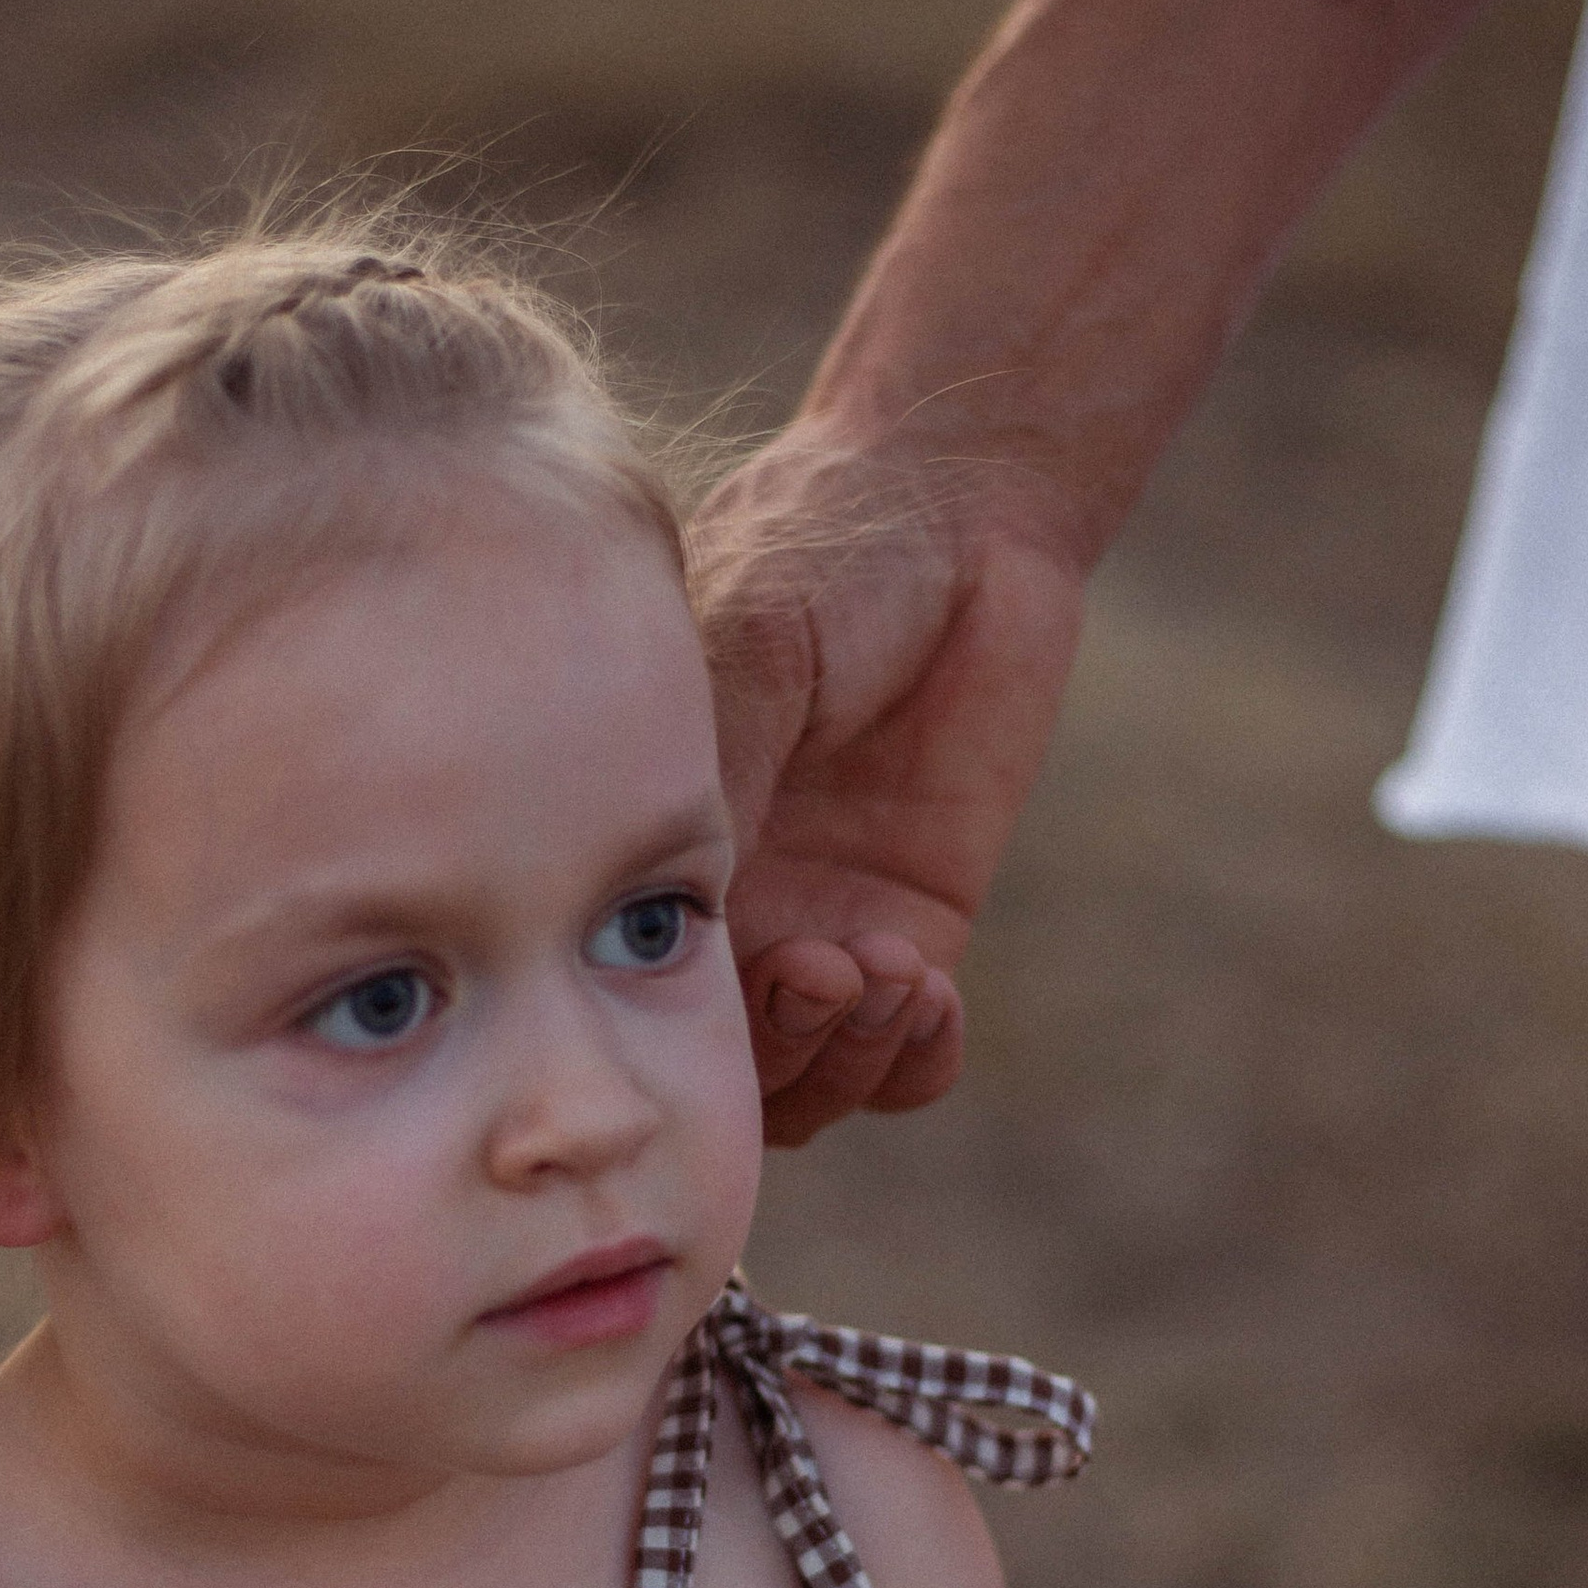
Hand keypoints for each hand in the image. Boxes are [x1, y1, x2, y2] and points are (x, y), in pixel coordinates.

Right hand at [698, 428, 1088, 1146]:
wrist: (961, 507)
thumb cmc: (827, 547)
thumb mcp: (748, 643)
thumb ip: (719, 768)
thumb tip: (677, 897)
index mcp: (646, 842)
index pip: (625, 986)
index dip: (680, 1018)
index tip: (767, 952)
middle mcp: (724, 903)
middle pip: (718, 1064)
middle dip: (777, 1050)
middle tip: (832, 967)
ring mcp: (820, 925)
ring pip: (809, 1079)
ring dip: (848, 1060)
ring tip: (895, 974)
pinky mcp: (917, 926)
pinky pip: (906, 1057)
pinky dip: (917, 1061)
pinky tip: (933, 992)